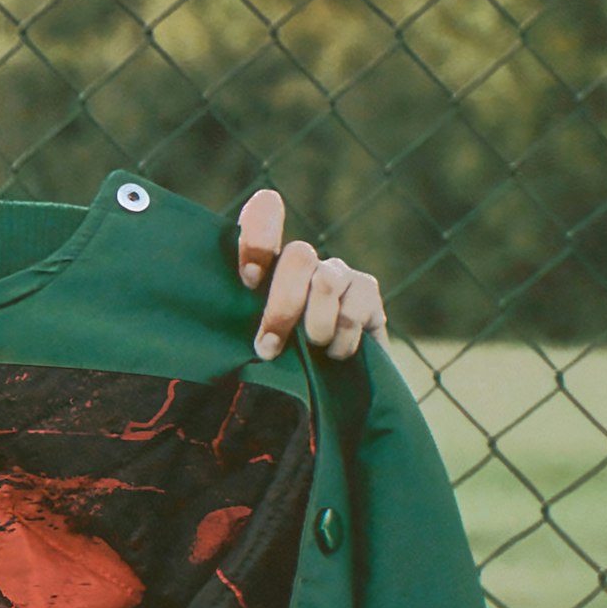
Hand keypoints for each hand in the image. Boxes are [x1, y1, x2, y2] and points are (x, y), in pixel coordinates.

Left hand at [234, 189, 385, 362]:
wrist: (331, 391)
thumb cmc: (279, 369)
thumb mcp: (253, 346)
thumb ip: (239, 328)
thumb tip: (241, 331)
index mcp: (266, 266)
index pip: (264, 216)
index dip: (259, 236)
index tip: (249, 280)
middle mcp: (303, 262)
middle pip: (298, 255)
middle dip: (283, 307)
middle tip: (268, 348)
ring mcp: (337, 273)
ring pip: (326, 281)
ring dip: (315, 327)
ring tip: (313, 349)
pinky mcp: (367, 290)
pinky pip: (353, 311)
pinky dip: (341, 343)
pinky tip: (336, 354)